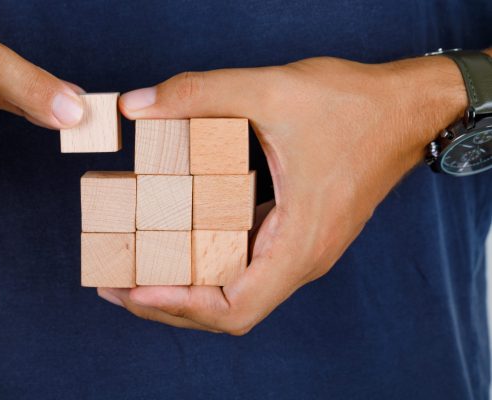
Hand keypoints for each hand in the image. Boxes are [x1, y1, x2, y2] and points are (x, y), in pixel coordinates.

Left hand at [98, 56, 467, 334]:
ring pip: (234, 291)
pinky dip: (205, 264)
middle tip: (114, 283)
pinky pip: (244, 264)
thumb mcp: (270, 89)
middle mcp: (299, 257)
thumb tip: (134, 106)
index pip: (235, 307)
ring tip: (133, 270)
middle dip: (167, 304)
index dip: (179, 306)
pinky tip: (175, 242)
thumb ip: (199, 93)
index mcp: (298, 243)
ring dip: (183, 288)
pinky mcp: (294, 231)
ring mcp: (298, 247)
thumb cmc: (354, 105)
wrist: (407, 107)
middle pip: (226, 310)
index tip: (134, 290)